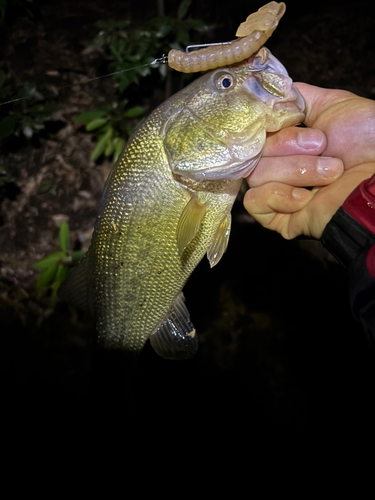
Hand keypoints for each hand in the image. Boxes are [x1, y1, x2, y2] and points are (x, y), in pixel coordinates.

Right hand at [244, 83, 374, 238]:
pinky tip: (305, 197)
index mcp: (287, 142)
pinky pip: (254, 202)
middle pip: (253, 152)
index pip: (253, 130)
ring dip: (296, 171)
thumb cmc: (368, 141)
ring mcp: (278, 193)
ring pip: (255, 176)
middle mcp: (278, 166)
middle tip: (322, 146)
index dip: (264, 124)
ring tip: (330, 172)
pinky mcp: (278, 218)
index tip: (289, 120)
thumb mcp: (333, 105)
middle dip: (287, 147)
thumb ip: (296, 98)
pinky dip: (278, 195)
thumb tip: (265, 95)